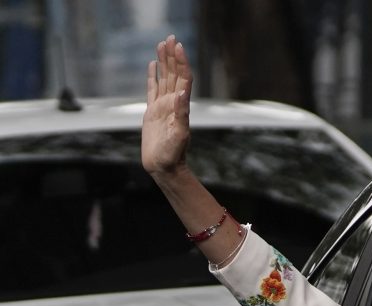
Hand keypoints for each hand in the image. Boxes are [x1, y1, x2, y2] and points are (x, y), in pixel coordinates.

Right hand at [142, 34, 192, 175]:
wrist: (164, 166)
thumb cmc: (173, 154)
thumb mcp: (179, 134)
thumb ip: (181, 113)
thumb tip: (181, 93)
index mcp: (180, 106)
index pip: (183, 78)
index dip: (181, 62)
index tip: (178, 46)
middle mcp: (173, 103)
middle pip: (174, 74)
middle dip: (173, 56)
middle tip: (170, 37)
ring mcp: (163, 106)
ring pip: (164, 78)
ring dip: (164, 62)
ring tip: (162, 44)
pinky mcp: (153, 112)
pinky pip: (152, 89)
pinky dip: (153, 76)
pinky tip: (153, 66)